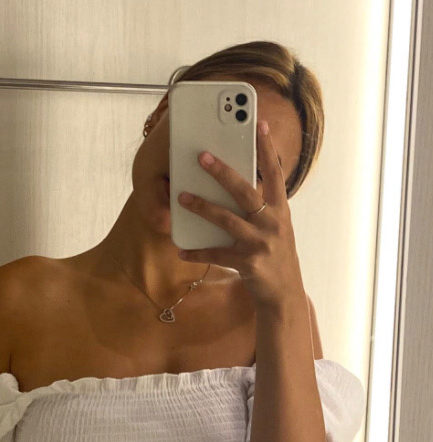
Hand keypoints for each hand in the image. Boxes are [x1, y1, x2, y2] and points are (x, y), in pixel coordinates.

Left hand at [176, 120, 305, 309]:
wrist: (284, 294)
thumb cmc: (275, 254)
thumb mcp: (276, 226)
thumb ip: (261, 205)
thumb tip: (235, 180)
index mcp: (280, 210)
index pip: (274, 173)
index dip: (267, 148)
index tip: (259, 123)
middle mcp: (273, 223)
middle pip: (245, 192)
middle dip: (223, 172)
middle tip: (202, 156)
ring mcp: (261, 244)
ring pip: (227, 220)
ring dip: (202, 207)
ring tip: (182, 197)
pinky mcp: (248, 264)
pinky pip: (217, 254)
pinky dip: (197, 252)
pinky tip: (181, 249)